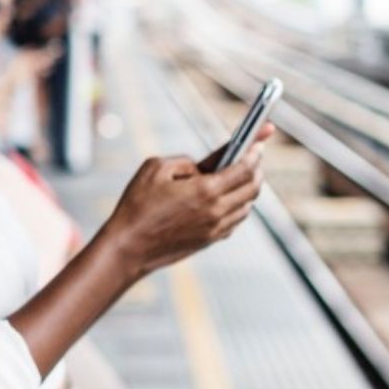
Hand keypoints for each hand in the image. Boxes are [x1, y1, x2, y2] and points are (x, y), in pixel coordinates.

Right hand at [100, 125, 269, 276]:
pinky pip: (235, 220)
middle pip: (253, 187)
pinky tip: (227, 200)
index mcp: (205, 190)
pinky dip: (238, 206)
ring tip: (240, 178)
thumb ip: (185, 162)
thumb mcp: (154, 168)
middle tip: (253, 158)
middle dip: (257, 169)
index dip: (254, 152)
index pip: (244, 169)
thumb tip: (202, 167)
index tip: (259, 143)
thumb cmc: (137, 205)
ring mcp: (216, 228)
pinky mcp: (211, 240)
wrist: (129, 246)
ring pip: (247, 205)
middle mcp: (217, 210)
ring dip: (249, 189)